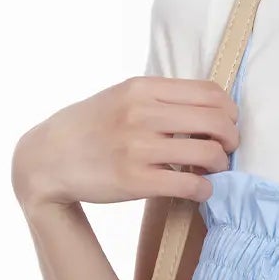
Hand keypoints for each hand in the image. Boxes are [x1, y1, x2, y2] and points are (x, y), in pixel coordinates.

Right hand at [11, 75, 238, 211]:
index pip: (210, 93)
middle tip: (227, 150)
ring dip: (220, 166)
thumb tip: (207, 109)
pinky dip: (204, 190)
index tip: (228, 125)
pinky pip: (189, 185)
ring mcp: (138, 148)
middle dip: (231, 139)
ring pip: (208, 154)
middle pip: (216, 121)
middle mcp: (142, 114)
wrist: (46, 158)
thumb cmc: (88, 127)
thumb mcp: (120, 97)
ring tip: (211, 171)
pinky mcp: (134, 181)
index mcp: (142, 88)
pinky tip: (199, 191)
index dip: (229, 112)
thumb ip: (159, 99)